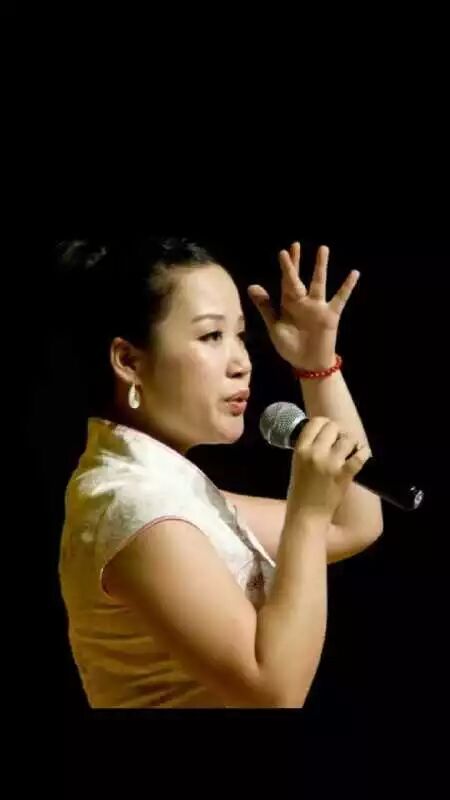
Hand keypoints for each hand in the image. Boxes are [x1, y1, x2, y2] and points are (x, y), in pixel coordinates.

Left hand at [247, 244, 359, 369]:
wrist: (308, 364)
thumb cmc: (290, 347)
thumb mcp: (274, 326)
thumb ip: (265, 306)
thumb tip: (251, 286)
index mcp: (288, 304)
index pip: (286, 281)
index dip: (285, 267)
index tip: (283, 252)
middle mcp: (303, 302)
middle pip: (300, 278)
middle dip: (297, 262)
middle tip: (295, 244)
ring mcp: (317, 307)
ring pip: (319, 282)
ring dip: (320, 266)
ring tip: (323, 248)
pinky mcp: (330, 315)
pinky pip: (340, 298)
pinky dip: (347, 287)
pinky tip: (354, 273)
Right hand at [285, 416, 370, 524]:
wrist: (307, 515)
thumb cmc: (299, 492)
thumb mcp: (297, 464)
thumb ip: (308, 449)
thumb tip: (324, 435)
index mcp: (301, 450)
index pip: (315, 423)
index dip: (325, 423)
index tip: (329, 429)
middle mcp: (315, 453)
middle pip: (333, 427)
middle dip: (339, 432)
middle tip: (340, 440)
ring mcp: (331, 464)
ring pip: (348, 439)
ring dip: (351, 442)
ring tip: (350, 449)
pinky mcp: (344, 474)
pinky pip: (360, 455)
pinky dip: (364, 453)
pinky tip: (363, 454)